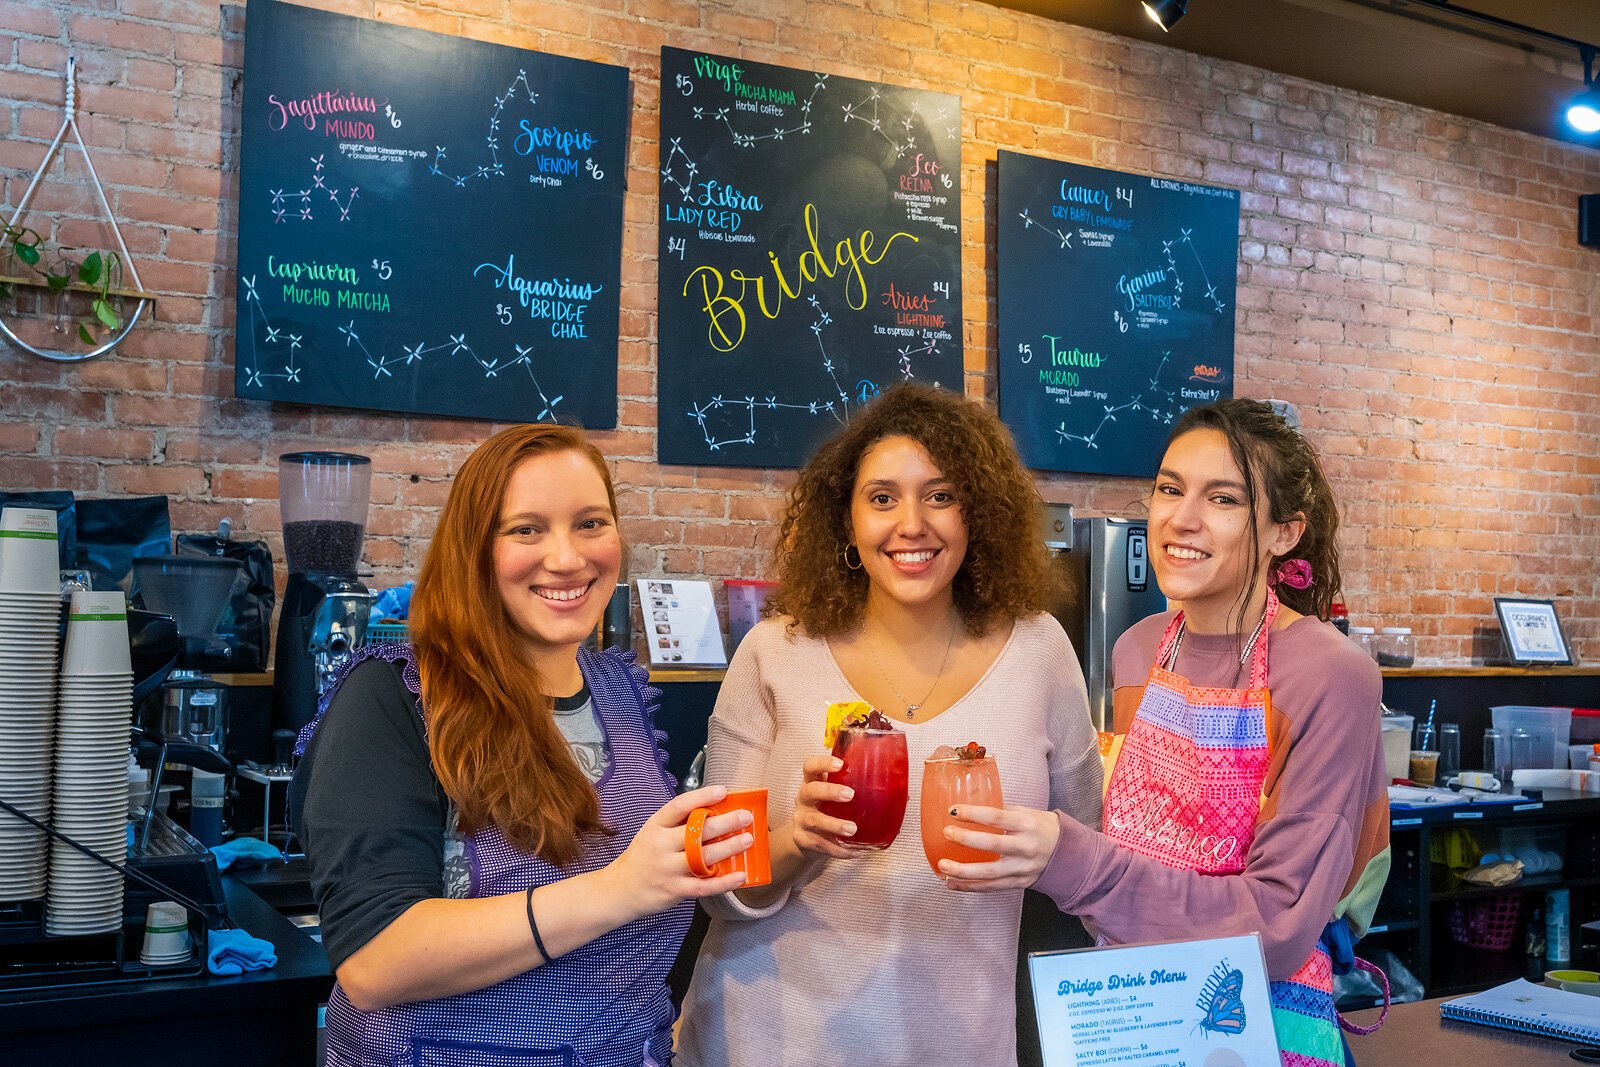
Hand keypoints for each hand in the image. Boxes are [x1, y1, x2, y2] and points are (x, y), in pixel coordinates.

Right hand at [602, 785, 753, 917]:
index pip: (679, 806)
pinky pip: (704, 886)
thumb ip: (677, 824)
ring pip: (704, 857)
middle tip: (746, 817)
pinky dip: (724, 882)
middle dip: (725, 822)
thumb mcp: (653, 833)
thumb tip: (714, 810)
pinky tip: (741, 875)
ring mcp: (668, 869)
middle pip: (696, 831)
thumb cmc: (643, 857)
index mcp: (655, 826)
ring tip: (748, 839)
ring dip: (729, 847)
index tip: (724, 791)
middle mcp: (661, 846)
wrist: (620, 890)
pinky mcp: (675, 890)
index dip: (702, 797)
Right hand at [788, 754, 860, 859]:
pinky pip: (820, 843)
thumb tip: (901, 793)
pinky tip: (854, 850)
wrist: (808, 839)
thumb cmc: (829, 810)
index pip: (811, 766)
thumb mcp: (838, 796)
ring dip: (834, 824)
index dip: (823, 763)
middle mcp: (803, 798)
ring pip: (814, 820)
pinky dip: (838, 848)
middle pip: (811, 790)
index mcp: (813, 782)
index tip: (841, 764)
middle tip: (850, 795)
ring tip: (853, 829)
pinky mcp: (802, 839)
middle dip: (830, 791)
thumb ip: (862, 791)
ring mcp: (801, 819)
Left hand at [937, 804, 1061, 891]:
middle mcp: (1025, 847)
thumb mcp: (1028, 813)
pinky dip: (970, 887)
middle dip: (966, 840)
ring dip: (963, 871)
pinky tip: (952, 884)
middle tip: (946, 833)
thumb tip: (971, 805)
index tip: (953, 810)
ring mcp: (1022, 868)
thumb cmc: (1043, 828)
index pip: (997, 817)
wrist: (1069, 855)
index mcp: (1027, 824)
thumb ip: (1002, 811)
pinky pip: (991, 887)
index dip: (973, 814)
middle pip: (992, 845)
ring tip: (942, 866)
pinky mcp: (1019, 883)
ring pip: (989, 873)